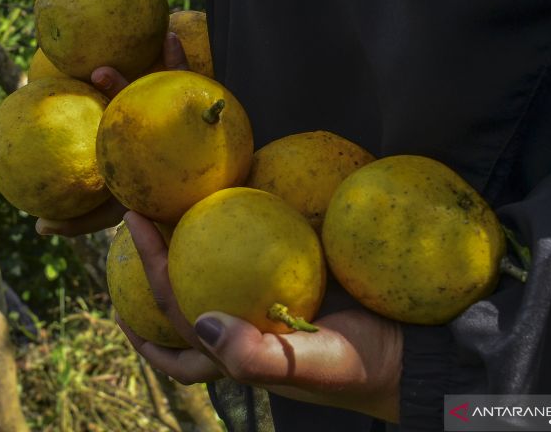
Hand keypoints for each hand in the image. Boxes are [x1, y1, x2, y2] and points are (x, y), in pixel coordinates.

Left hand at [34, 32, 188, 236]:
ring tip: (156, 40)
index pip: (100, 117)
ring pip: (160, 83)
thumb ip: (78, 221)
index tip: (59, 90)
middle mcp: (141, 118)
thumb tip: (37, 227)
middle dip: (114, 82)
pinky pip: (191, 82)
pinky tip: (171, 37)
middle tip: (98, 71)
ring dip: (156, 61)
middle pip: (128, 96)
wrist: (192, 208)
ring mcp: (168, 110)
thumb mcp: (109, 214)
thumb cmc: (145, 208)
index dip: (82, 104)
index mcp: (117, 135)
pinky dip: (180, 57)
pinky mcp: (198, 108)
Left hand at [119, 211, 402, 422]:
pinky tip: (240, 184)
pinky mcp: (296, 274)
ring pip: (215, 268)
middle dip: (149, 263)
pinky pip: (261, 242)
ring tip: (172, 196)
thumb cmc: (363, 365)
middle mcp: (242, 326)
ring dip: (190, 239)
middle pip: (181, 296)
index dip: (146, 279)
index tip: (132, 227)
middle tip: (135, 210)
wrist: (419, 351)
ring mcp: (267, 301)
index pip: (175, 317)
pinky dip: (245, 219)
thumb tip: (203, 323)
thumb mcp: (315, 366)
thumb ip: (258, 357)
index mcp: (234, 352)